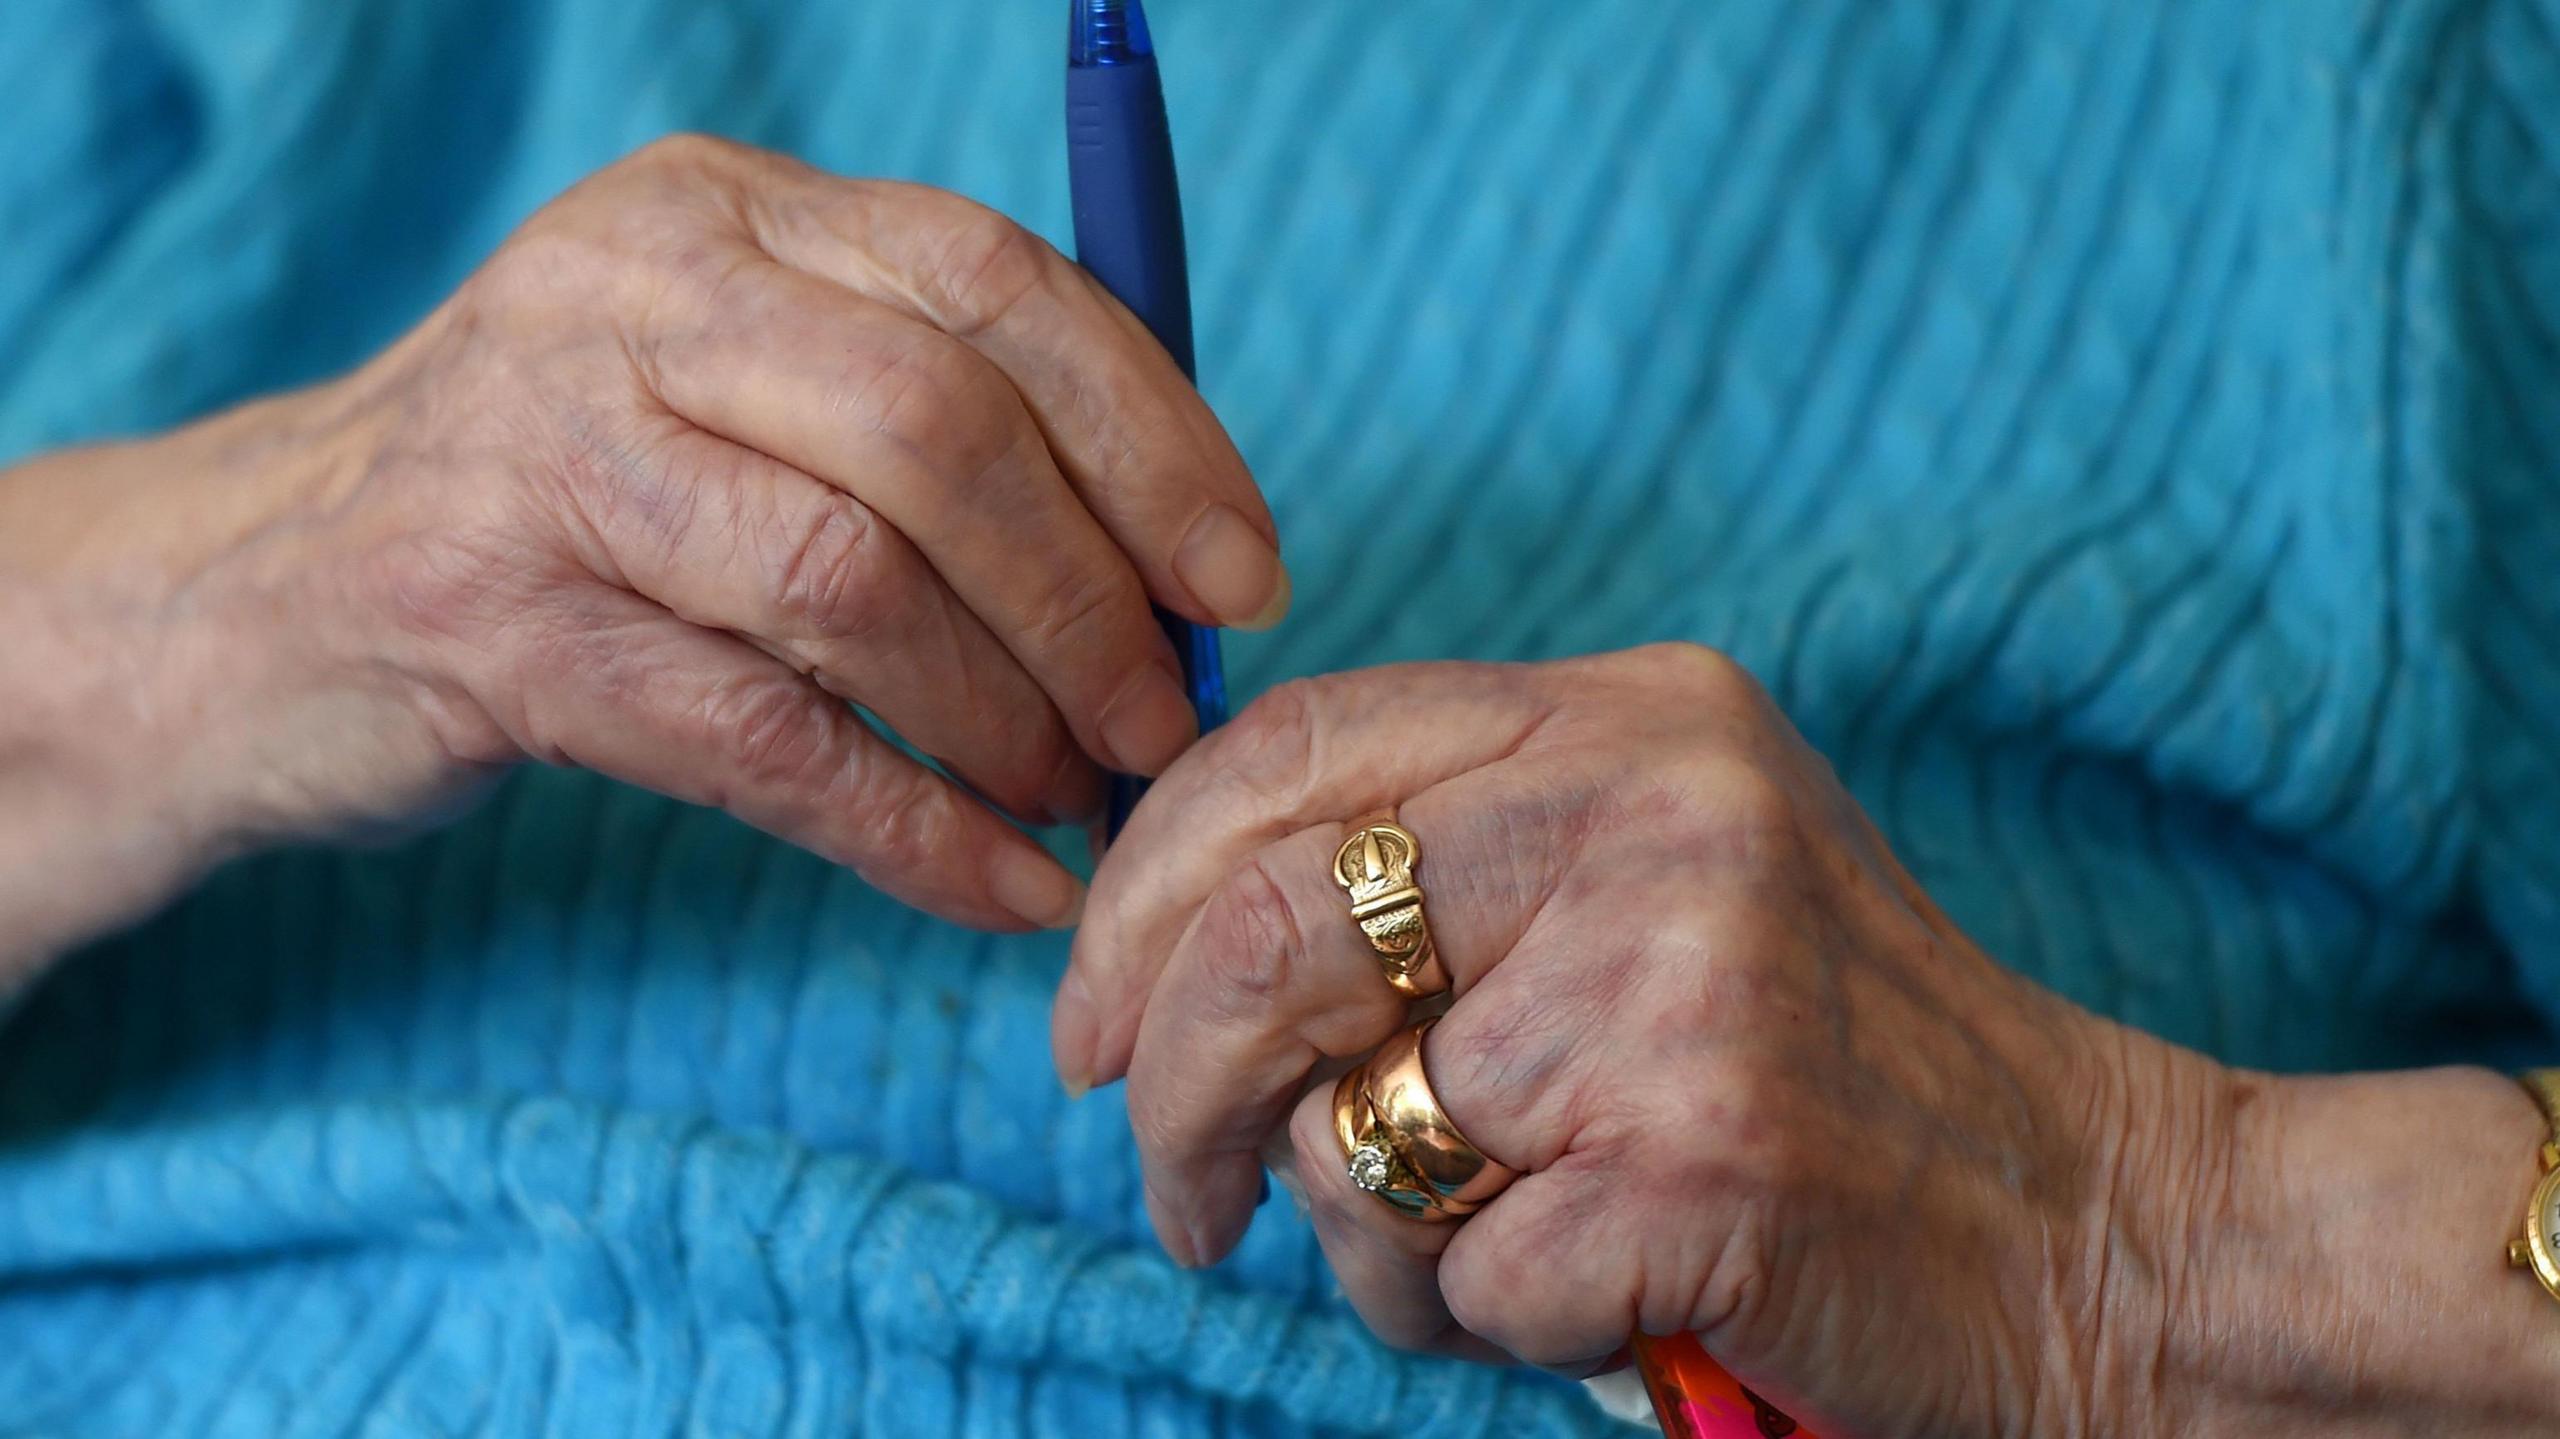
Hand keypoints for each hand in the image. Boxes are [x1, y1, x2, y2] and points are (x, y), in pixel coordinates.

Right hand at [0, 134, 1284, 946]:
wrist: (258, 594)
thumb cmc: (568, 497)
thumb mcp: (730, 388)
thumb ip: (923, 419)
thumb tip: (1180, 564)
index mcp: (724, 213)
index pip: (992, 281)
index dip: (1152, 438)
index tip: (1243, 578)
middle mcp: (626, 298)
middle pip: (937, 431)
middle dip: (1091, 599)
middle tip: (1166, 721)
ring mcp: (542, 456)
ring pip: (849, 584)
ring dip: (1009, 718)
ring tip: (1084, 799)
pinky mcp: (487, 625)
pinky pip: (757, 741)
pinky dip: (910, 830)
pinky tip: (1001, 889)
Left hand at [1053, 646, 2241, 1433]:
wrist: (2108, 1228)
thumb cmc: (1836, 1067)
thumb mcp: (1665, 878)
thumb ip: (1456, 855)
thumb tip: (1163, 934)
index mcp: (1633, 715)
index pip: (1286, 750)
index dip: (1139, 890)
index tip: (1079, 1016)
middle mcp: (1657, 812)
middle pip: (1266, 934)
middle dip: (1166, 1094)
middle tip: (1181, 1195)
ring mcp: (1685, 982)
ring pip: (1346, 1133)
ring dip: (1370, 1243)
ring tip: (1490, 1255)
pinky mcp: (1708, 1162)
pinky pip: (1460, 1277)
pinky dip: (1491, 1328)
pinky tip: (1601, 1301)